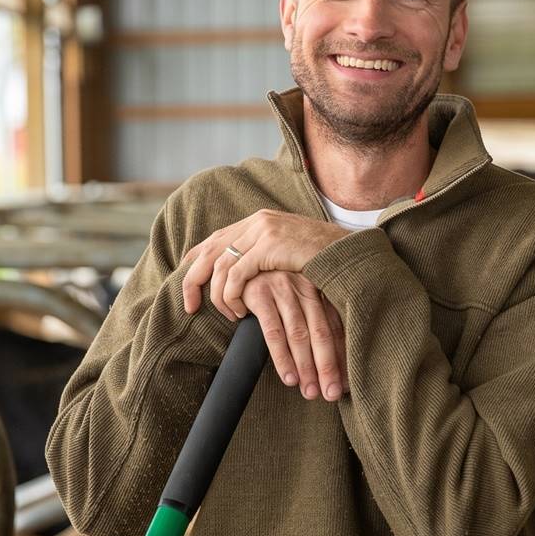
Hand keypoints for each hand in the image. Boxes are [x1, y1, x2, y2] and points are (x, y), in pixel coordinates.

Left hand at [180, 209, 348, 321]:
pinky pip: (236, 275)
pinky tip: (240, 311)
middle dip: (193, 280)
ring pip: (220, 266)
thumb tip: (246, 272)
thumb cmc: (324, 260)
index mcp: (259, 220)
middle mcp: (256, 222)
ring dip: (217, 295)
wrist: (349, 253)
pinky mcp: (269, 247)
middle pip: (209, 250)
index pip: (216, 238)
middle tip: (189, 305)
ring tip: (228, 315)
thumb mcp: (289, 253)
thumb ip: (267, 254)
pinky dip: (231, 296)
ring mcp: (262, 232)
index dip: (196, 259)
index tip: (186, 280)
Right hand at [242, 271, 347, 401]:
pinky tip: (288, 376)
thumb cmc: (269, 283)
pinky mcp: (259, 293)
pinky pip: (273, 331)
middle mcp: (304, 287)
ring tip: (310, 391)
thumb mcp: (295, 295)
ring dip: (305, 366)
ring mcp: (282, 289)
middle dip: (327, 367)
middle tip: (332, 394)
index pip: (334, 328)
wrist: (239, 259)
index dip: (341, 357)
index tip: (346, 383)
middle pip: (321, 333)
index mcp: (317, 289)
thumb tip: (332, 360)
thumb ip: (311, 319)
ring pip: (299, 334)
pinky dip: (281, 356)